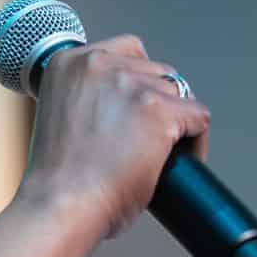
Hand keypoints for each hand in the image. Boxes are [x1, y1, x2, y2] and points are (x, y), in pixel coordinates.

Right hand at [17, 36, 210, 240]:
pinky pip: (199, 118)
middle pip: (159, 72)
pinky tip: (179, 164)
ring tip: (164, 155)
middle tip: (149, 140)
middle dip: (160, 103)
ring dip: (178, 122)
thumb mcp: (62, 118)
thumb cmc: (58, 181)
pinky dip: (196, 143)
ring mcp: (131, 86)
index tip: (136, 109)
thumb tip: (127, 109)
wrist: (59, 207)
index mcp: (68, 62)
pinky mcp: (159, 111)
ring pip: (181, 94)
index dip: (140, 81)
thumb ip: (89, 99)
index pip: (129, 50)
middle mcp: (99, 64)